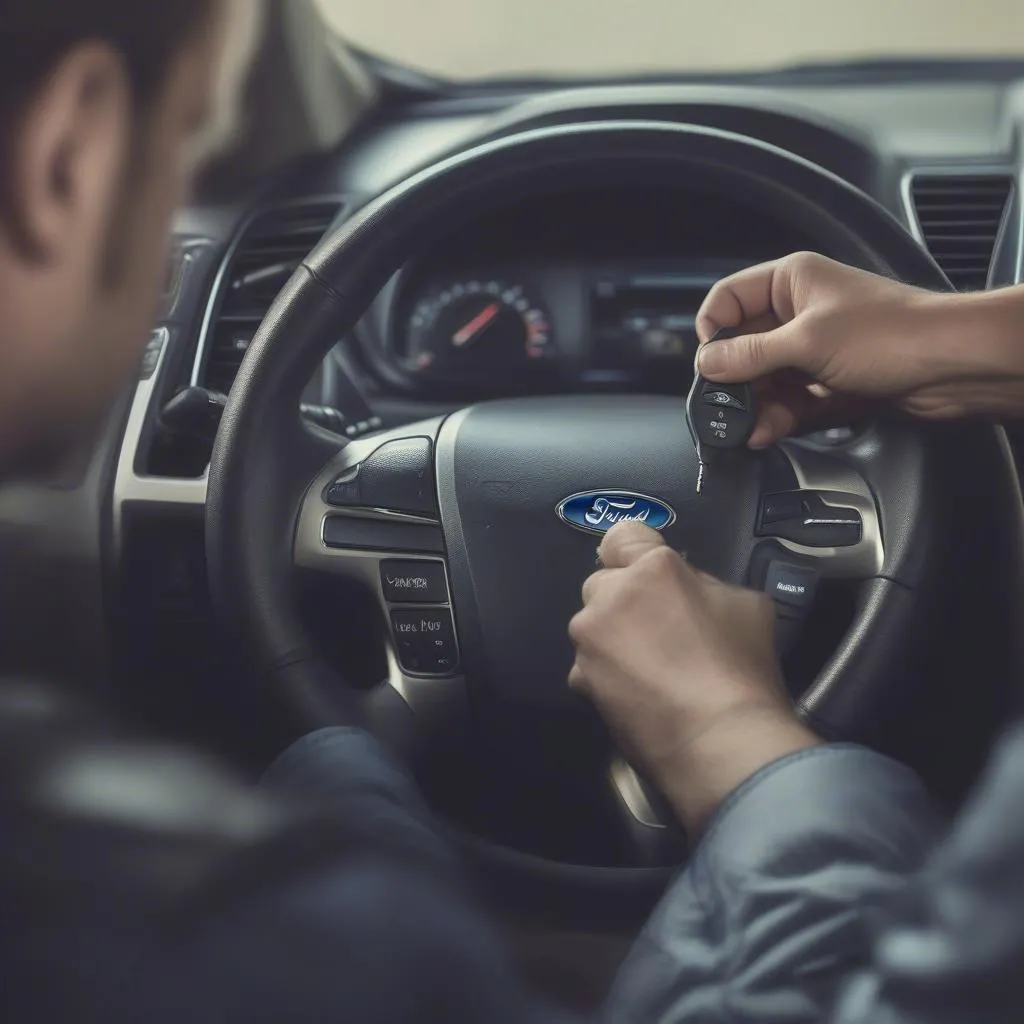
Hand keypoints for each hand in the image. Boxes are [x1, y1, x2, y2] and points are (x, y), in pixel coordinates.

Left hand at [569, 521, 819, 833]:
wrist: (722, 743)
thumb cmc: (742, 673)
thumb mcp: (746, 604)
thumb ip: (704, 582)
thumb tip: (689, 585)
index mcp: (653, 568)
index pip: (624, 534)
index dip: (636, 551)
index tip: (647, 570)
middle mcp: (611, 596)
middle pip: (606, 583)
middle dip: (627, 600)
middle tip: (662, 629)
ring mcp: (591, 640)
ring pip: (594, 626)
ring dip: (614, 638)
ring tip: (654, 668)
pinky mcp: (581, 680)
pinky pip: (589, 666)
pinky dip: (607, 675)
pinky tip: (640, 694)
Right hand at [696, 251, 1023, 446]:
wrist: (952, 367)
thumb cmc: (892, 334)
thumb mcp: (806, 341)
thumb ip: (749, 355)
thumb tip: (707, 364)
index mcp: (791, 281)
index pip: (728, 299)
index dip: (712, 331)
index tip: (708, 364)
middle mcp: (800, 312)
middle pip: (745, 347)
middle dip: (735, 380)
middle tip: (724, 406)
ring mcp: (816, 349)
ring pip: (767, 380)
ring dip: (756, 406)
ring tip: (750, 428)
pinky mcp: (830, 382)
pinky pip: (791, 402)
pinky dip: (779, 418)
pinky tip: (768, 432)